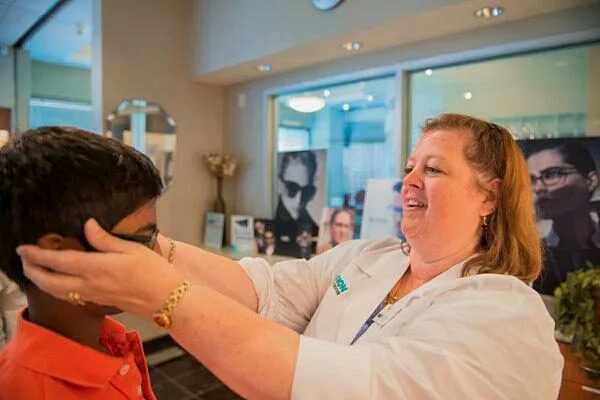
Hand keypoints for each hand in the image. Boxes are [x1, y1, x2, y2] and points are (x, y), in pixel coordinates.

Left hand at [17, 219, 180, 317]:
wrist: (166, 300)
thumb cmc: (153, 272)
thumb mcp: (131, 249)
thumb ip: (105, 239)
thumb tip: (87, 225)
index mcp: (96, 268)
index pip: (58, 261)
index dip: (37, 255)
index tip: (23, 248)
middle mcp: (89, 285)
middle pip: (50, 282)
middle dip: (32, 271)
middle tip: (24, 260)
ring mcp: (93, 296)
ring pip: (57, 292)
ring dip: (42, 281)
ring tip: (36, 270)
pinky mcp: (99, 302)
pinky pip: (69, 296)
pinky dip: (56, 288)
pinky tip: (60, 281)